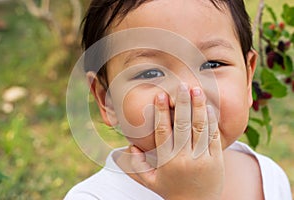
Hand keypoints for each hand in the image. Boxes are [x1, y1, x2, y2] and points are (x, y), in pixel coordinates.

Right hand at [130, 84, 223, 199]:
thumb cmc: (172, 191)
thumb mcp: (150, 181)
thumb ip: (137, 164)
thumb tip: (130, 146)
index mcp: (167, 161)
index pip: (162, 131)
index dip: (161, 112)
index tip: (160, 95)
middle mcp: (184, 158)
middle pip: (182, 125)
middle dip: (181, 103)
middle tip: (180, 86)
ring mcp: (202, 159)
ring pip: (199, 128)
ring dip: (198, 107)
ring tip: (196, 89)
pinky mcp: (216, 160)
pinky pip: (213, 137)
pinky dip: (211, 121)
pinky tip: (207, 107)